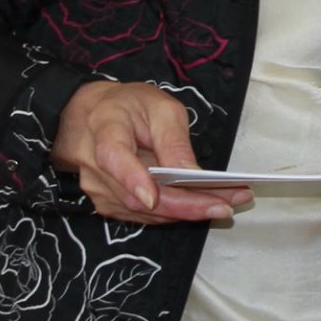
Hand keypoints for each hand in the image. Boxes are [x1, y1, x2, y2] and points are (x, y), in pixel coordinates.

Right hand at [53, 80, 250, 223]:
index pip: (113, 157)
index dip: (132, 179)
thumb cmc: (130, 105)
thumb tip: (191, 174)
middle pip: (135, 196)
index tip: (152, 197)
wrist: (94, 115)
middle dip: (184, 205)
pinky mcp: (107, 202)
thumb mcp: (159, 106)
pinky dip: (174, 213)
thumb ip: (173, 139)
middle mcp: (94, 165)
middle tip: (225, 205)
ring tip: (226, 204)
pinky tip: (203, 206)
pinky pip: (143, 215)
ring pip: (142, 212)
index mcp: (105, 128)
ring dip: (185, 212)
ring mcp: (98, 188)